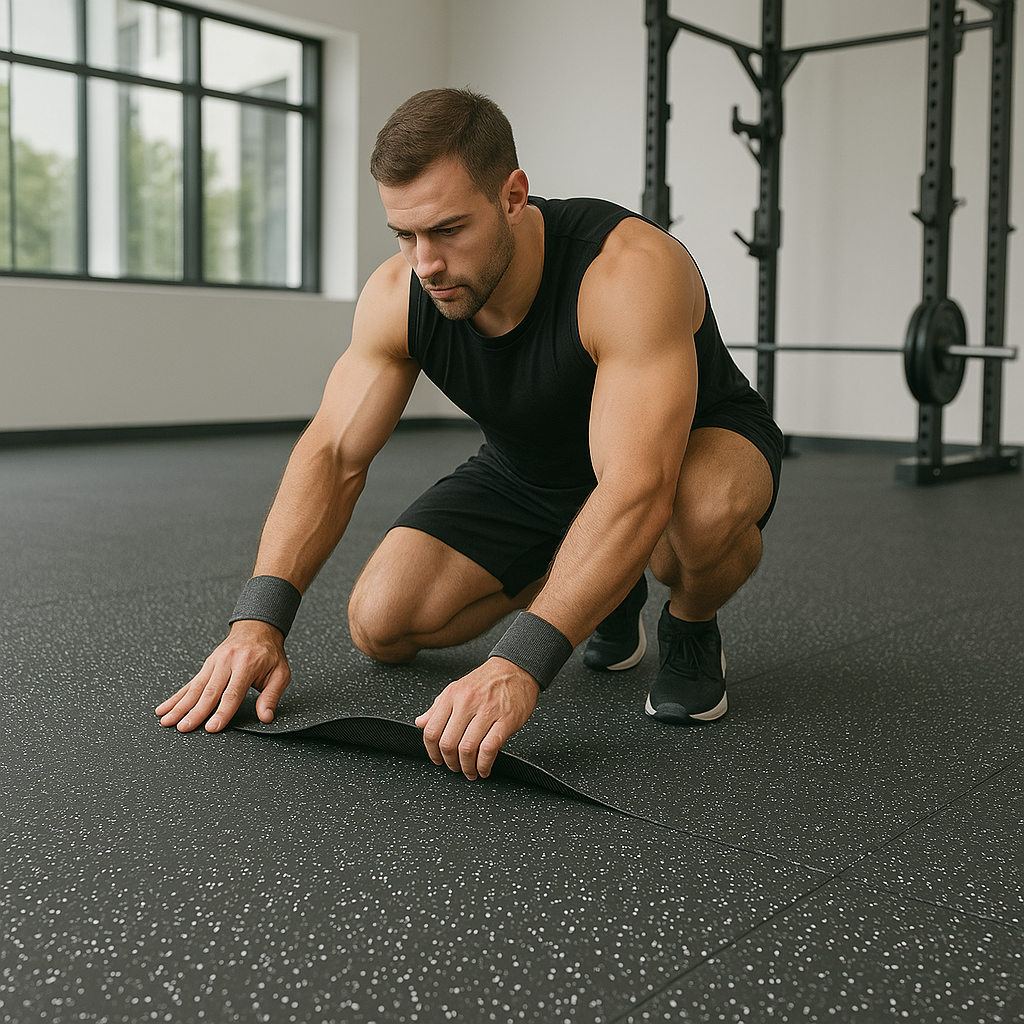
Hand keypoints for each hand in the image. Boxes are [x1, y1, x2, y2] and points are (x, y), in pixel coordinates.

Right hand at [156, 620, 290, 732]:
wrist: (257, 628)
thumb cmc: (269, 653)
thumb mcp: (280, 673)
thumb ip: (272, 696)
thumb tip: (265, 717)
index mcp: (246, 665)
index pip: (232, 693)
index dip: (222, 712)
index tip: (212, 727)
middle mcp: (227, 662)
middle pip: (209, 692)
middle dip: (195, 712)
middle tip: (184, 728)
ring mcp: (214, 663)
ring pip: (195, 688)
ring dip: (180, 706)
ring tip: (167, 721)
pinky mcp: (206, 665)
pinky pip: (190, 683)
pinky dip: (176, 697)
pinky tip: (165, 708)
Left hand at [415, 657, 538, 779]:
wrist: (516, 669)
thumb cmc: (488, 680)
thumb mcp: (457, 688)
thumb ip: (437, 707)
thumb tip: (420, 723)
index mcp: (452, 695)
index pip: (432, 730)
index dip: (432, 751)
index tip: (437, 759)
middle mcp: (467, 703)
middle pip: (448, 743)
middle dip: (450, 763)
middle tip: (455, 767)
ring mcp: (487, 712)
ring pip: (467, 749)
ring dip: (467, 767)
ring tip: (470, 771)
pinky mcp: (506, 720)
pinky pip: (489, 749)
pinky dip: (484, 764)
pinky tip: (484, 768)